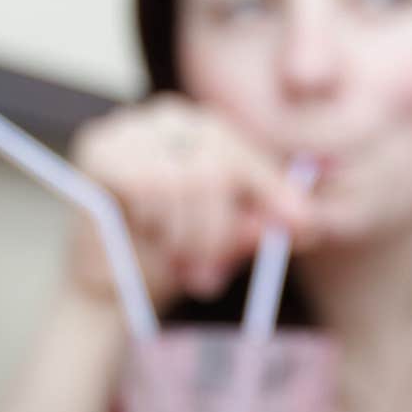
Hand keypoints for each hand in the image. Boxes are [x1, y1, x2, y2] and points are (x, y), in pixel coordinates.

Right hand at [66, 94, 315, 310]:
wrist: (107, 294)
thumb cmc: (166, 263)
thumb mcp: (223, 245)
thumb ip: (258, 228)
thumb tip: (311, 222)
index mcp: (200, 131)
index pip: (244, 155)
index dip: (274, 195)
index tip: (305, 229)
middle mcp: (167, 117)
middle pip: (218, 166)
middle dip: (218, 231)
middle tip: (208, 273)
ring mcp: (130, 130)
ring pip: (184, 180)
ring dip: (182, 237)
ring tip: (170, 258)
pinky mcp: (99, 151)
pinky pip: (145, 186)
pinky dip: (150, 223)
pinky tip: (138, 235)